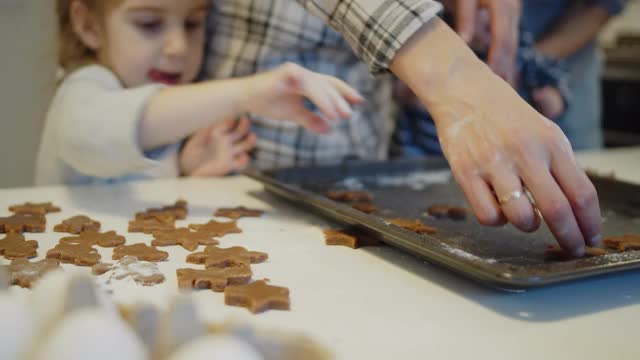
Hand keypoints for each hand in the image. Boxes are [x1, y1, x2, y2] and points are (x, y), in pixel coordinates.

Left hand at [179, 117, 256, 176]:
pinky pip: (241, 162)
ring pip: (244, 145)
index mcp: (218, 132)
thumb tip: (212, 127)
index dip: (230, 121)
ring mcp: (229, 153)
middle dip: (244, 126)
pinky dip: (244, 160)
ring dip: (250, 141)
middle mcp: (226, 141)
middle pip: (240, 131)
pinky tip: (244, 157)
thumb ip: (203, 134)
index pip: (227, 124)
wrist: (188, 168)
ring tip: (252, 136)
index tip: (231, 119)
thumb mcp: (194, 141)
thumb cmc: (191, 152)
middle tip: (245, 120)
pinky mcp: (229, 165)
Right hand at [243, 62, 364, 133]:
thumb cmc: (268, 103)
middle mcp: (303, 73)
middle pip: (329, 84)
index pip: (330, 85)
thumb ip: (311, 120)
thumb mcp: (294, 114)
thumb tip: (329, 130)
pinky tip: (328, 112)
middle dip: (342, 98)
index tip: (359, 102)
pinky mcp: (288, 73)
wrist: (244, 99)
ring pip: (321, 85)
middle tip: (351, 113)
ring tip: (342, 116)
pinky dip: (320, 99)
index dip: (345, 92)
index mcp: (307, 81)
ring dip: (333, 102)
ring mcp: (296, 71)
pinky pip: (310, 87)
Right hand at [392, 18, 601, 256]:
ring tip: (526, 218)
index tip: (591, 238)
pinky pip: (488, 216)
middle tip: (572, 249)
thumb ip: (560, 167)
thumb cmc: (507, 117)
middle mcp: (525, 153)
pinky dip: (497, 221)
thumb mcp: (544, 133)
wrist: (465, 93)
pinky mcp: (466, 172)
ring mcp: (494, 164)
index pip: (582, 192)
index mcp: (551, 143)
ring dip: (529, 226)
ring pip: (521, 218)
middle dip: (569, 238)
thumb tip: (575, 209)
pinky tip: (498, 208)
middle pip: (557, 209)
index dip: (590, 223)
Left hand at [444, 0, 520, 84]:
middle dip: (506, 67)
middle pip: (511, 43)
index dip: (498, 58)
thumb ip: (466, 16)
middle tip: (500, 92)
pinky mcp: (509, 16)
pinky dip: (505, 57)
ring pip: (512, 43)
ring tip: (503, 89)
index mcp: (502, 4)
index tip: (492, 76)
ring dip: (508, 65)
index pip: (502, 37)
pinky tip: (502, 74)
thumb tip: (465, 41)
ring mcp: (513, 12)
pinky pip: (509, 40)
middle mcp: (512, 8)